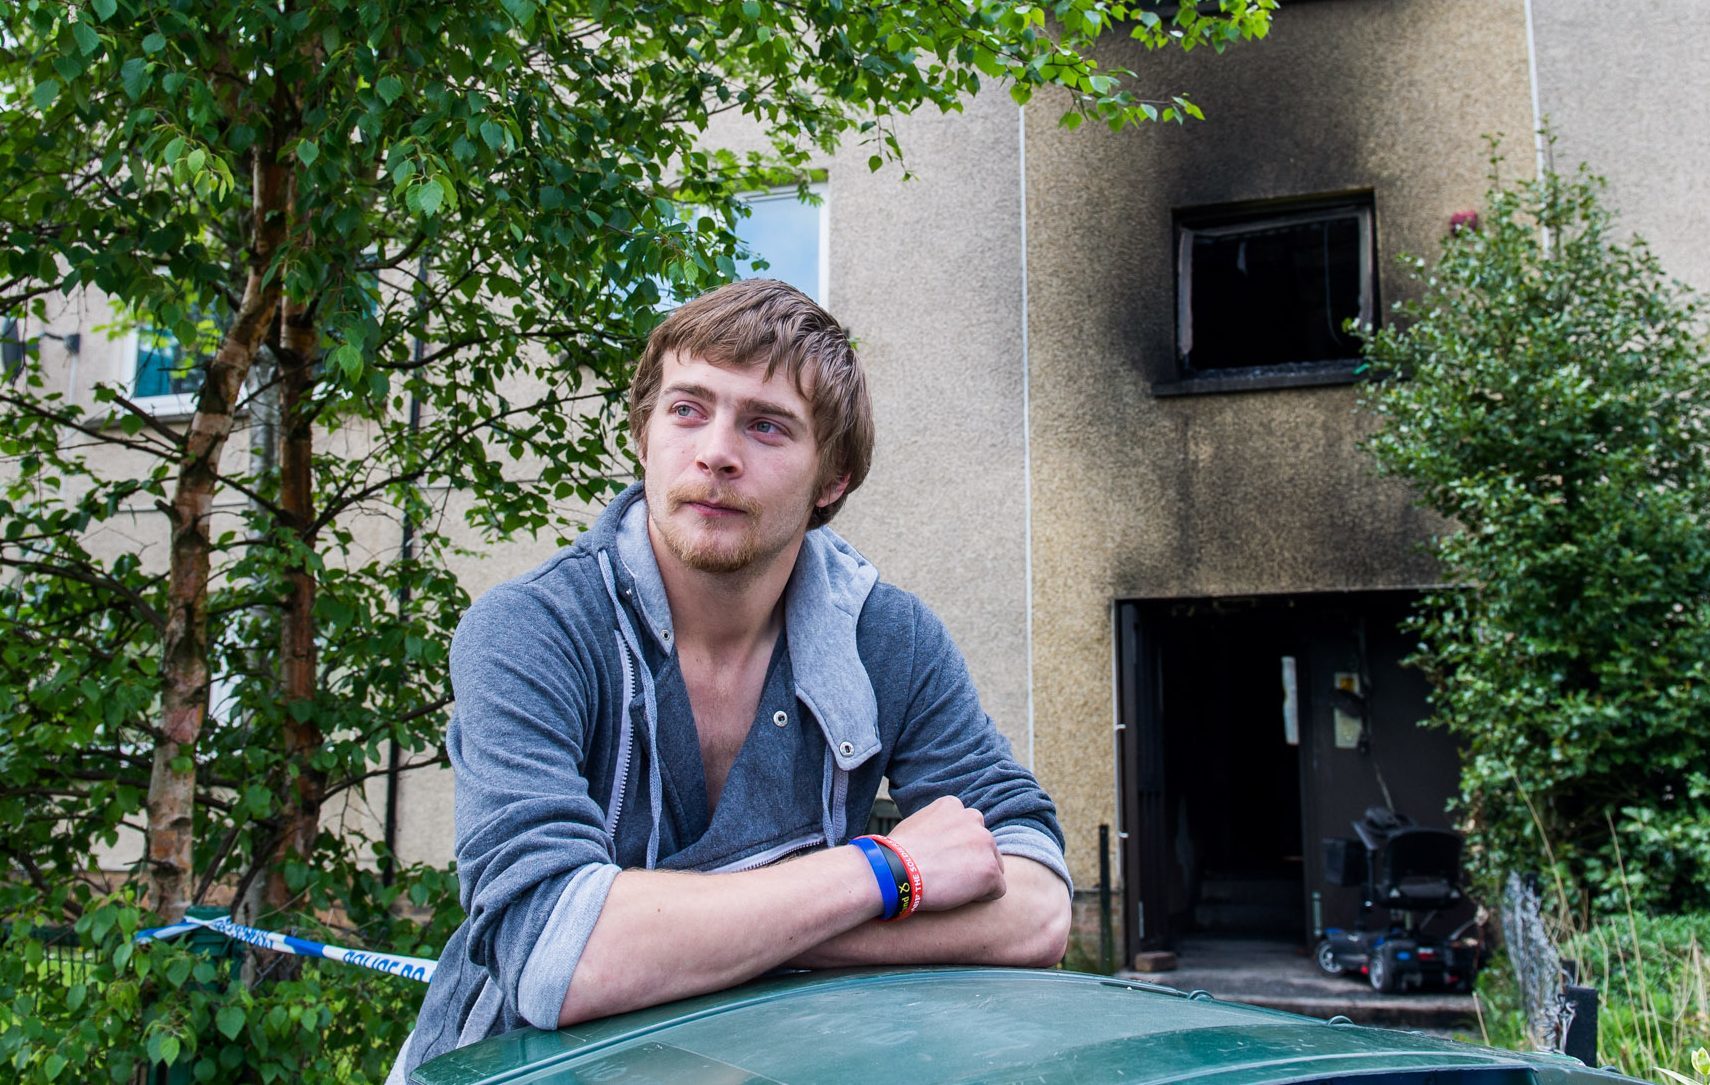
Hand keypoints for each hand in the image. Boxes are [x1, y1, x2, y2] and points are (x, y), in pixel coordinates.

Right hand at [883, 796, 1004, 911]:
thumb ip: (935, 826)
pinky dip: (983, 896)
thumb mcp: (915, 825)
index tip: (943, 858)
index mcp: (953, 806)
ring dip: (978, 877)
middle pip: (983, 844)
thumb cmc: (895, 854)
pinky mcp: (990, 869)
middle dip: (971, 859)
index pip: (967, 826)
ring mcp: (984, 843)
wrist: (894, 872)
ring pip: (993, 865)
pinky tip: (959, 897)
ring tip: (952, 887)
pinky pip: (997, 888)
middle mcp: (973, 818)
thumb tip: (936, 839)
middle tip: (948, 875)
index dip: (956, 846)